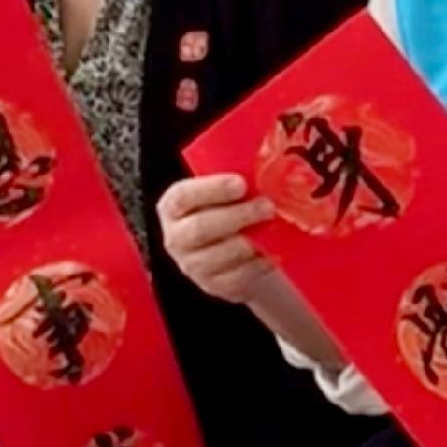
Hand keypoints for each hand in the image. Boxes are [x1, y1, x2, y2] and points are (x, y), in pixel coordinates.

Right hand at [157, 172, 284, 311]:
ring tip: (272, 227)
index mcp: (173, 207)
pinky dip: (257, 264)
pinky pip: (235, 277)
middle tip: (266, 206)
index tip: (241, 184)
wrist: (236, 253)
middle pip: (200, 228)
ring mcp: (192, 265)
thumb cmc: (230, 212)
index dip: (211, 189)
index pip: (182, 197)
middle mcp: (176, 237)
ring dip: (249, 241)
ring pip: (219, 255)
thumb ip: (235, 179)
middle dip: (237, 216)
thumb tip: (268, 161)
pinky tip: (272, 252)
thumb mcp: (225, 194)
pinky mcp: (213, 286)